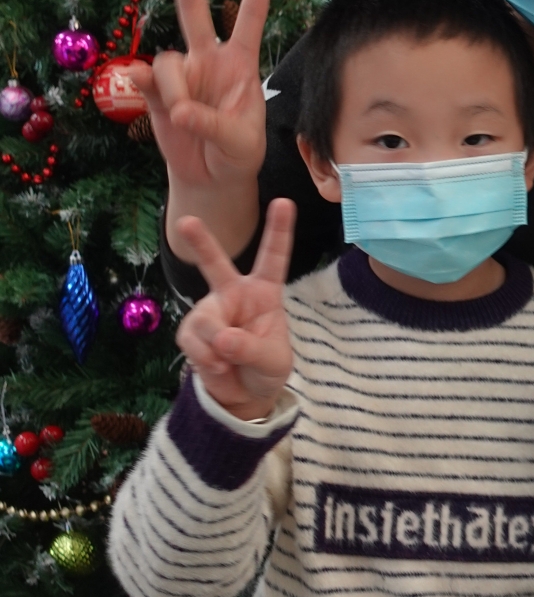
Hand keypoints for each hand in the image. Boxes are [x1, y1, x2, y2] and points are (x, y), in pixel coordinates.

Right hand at [129, 0, 272, 246]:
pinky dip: (147, 88)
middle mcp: (209, 59)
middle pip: (194, 9)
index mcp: (241, 64)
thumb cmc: (239, 154)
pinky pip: (144, 79)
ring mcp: (181, 73)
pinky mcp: (156, 92)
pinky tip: (151, 97)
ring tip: (186, 120)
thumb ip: (214, 124)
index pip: (250, 20)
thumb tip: (181, 110)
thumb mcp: (241, 143)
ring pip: (167, 62)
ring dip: (174, 91)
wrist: (212, 177)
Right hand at [175, 200, 295, 419]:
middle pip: (216, 263)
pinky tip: (218, 366)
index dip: (278, 231)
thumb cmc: (266, 367)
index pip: (273, 258)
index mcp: (264, 292)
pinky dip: (205, 359)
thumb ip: (252, 348)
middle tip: (186, 221)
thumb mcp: (272, 361)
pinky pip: (192, 342)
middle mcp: (233, 294)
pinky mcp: (191, 332)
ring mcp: (210, 311)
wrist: (244, 394)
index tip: (283, 202)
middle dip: (201, 243)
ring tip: (229, 361)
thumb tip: (222, 338)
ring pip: (205, 321)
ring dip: (216, 346)